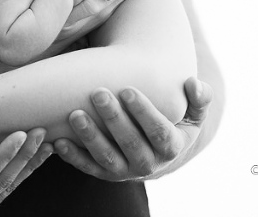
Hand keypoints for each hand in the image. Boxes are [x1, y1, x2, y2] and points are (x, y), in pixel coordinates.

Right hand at [0, 129, 52, 216]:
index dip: (4, 154)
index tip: (19, 133)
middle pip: (4, 178)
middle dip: (25, 154)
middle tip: (42, 130)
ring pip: (8, 187)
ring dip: (29, 165)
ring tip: (47, 145)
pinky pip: (4, 196)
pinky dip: (20, 179)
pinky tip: (31, 166)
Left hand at [53, 77, 212, 180]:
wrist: (160, 147)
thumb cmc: (176, 119)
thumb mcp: (194, 112)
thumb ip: (200, 98)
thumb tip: (194, 84)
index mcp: (172, 147)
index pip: (159, 132)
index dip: (144, 112)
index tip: (127, 89)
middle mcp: (149, 163)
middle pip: (130, 143)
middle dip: (113, 119)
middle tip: (98, 93)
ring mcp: (126, 170)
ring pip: (107, 157)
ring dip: (90, 137)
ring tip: (74, 115)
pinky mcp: (106, 173)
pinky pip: (88, 167)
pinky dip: (73, 157)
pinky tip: (58, 141)